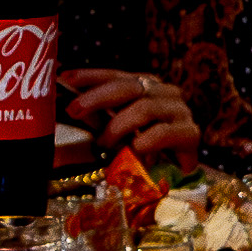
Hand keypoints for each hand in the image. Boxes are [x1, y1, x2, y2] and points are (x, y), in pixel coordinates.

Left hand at [62, 67, 198, 162]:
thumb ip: (94, 118)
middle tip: (73, 110)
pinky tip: (133, 151)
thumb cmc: (137, 149)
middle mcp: (165, 93)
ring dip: (117, 127)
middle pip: (128, 87)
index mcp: (145, 86)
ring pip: (144, 108)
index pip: (116, 75)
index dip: (90, 75)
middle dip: (96, 97)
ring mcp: (180, 111)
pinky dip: (143, 142)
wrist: (174, 175)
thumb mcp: (112, 130)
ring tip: (103, 144)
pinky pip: (163, 132)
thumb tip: (60, 111)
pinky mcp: (190, 133)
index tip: (65, 77)